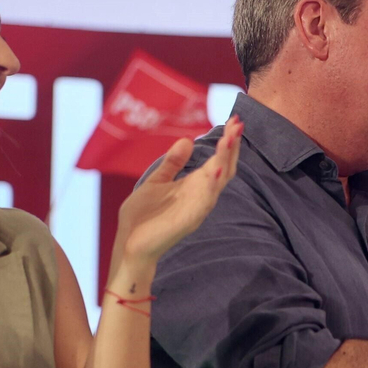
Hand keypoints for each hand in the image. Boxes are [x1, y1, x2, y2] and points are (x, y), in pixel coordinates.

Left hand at [113, 118, 243, 266]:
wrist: (128, 246)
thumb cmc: (142, 218)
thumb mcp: (157, 182)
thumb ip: (172, 164)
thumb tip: (187, 141)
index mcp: (195, 186)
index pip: (219, 161)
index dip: (227, 143)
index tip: (234, 121)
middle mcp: (201, 195)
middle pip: (225, 168)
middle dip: (232, 146)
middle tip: (239, 123)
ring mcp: (198, 207)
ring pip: (219, 180)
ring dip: (226, 159)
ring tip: (232, 138)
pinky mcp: (190, 219)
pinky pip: (206, 199)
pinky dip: (213, 182)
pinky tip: (218, 166)